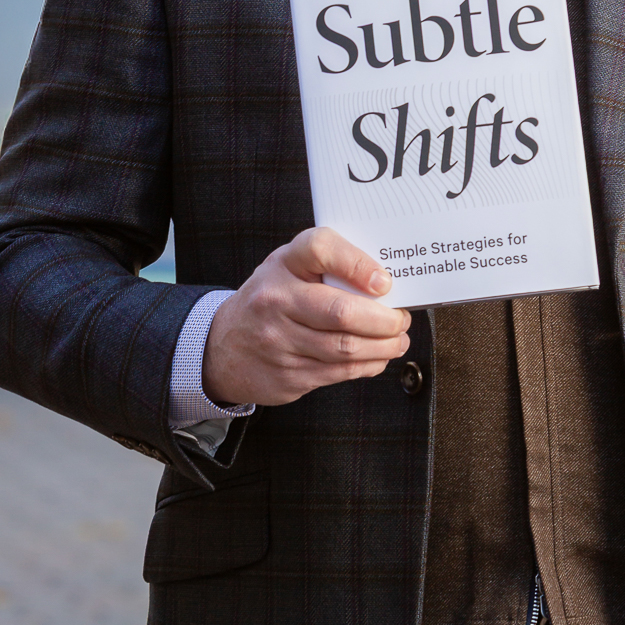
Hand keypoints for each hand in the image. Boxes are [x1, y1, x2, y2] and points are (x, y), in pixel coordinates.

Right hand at [201, 227, 410, 407]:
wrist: (223, 347)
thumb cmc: (270, 299)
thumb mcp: (291, 268)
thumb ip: (331, 267)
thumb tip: (386, 284)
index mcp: (284, 264)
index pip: (320, 249)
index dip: (358, 264)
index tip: (385, 282)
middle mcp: (276, 300)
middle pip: (341, 312)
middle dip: (385, 320)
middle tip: (401, 319)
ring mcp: (279, 341)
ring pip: (346, 348)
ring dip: (383, 347)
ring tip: (397, 340)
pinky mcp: (288, 375)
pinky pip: (339, 372)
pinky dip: (368, 365)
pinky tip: (377, 357)